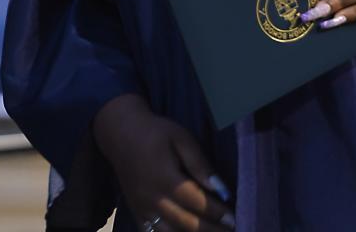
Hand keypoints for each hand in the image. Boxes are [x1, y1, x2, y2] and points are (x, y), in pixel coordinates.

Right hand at [93, 94, 234, 230]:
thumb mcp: (181, 138)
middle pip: (186, 224)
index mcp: (166, 180)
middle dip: (211, 230)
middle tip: (230, 231)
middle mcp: (154, 200)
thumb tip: (220, 188)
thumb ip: (199, 164)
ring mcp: (143, 210)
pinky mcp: (136, 213)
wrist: (121, 134)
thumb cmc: (156, 132)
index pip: (197, 202)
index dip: (217, 212)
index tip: (234, 218)